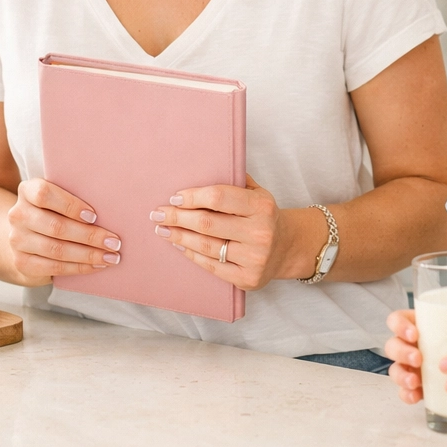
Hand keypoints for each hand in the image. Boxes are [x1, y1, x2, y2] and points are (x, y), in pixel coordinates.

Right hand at [8, 178, 121, 281]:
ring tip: (110, 256)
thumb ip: (77, 196)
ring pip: (56, 249)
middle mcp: (19, 214)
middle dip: (90, 236)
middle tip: (114, 242)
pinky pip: (53, 267)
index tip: (94, 215)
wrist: (27, 235)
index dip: (70, 205)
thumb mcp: (60, 197)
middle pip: (56, 226)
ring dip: (88, 255)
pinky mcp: (21, 261)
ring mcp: (17, 240)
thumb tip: (111, 207)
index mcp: (28, 190)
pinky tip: (96, 265)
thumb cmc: (53, 211)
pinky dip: (78, 267)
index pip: (44, 194)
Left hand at [150, 174, 284, 291]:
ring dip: (179, 237)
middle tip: (158, 214)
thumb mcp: (258, 193)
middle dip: (178, 217)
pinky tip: (180, 246)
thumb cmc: (265, 216)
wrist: (288, 247)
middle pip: (207, 223)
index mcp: (262, 206)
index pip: (219, 197)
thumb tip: (199, 169)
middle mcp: (260, 232)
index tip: (175, 197)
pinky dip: (192, 255)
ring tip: (163, 230)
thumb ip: (235, 182)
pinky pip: (212, 266)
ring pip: (206, 246)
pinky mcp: (247, 278)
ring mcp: (254, 258)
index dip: (193, 197)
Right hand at [385, 309, 423, 403]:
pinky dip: (406, 394)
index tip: (414, 334)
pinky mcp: (413, 386)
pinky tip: (416, 396)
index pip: (395, 320)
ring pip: (394, 369)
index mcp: (414, 326)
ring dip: (401, 375)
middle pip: (392, 346)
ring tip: (414, 382)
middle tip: (418, 359)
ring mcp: (408, 366)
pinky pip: (402, 391)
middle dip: (402, 352)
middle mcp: (407, 345)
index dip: (399, 326)